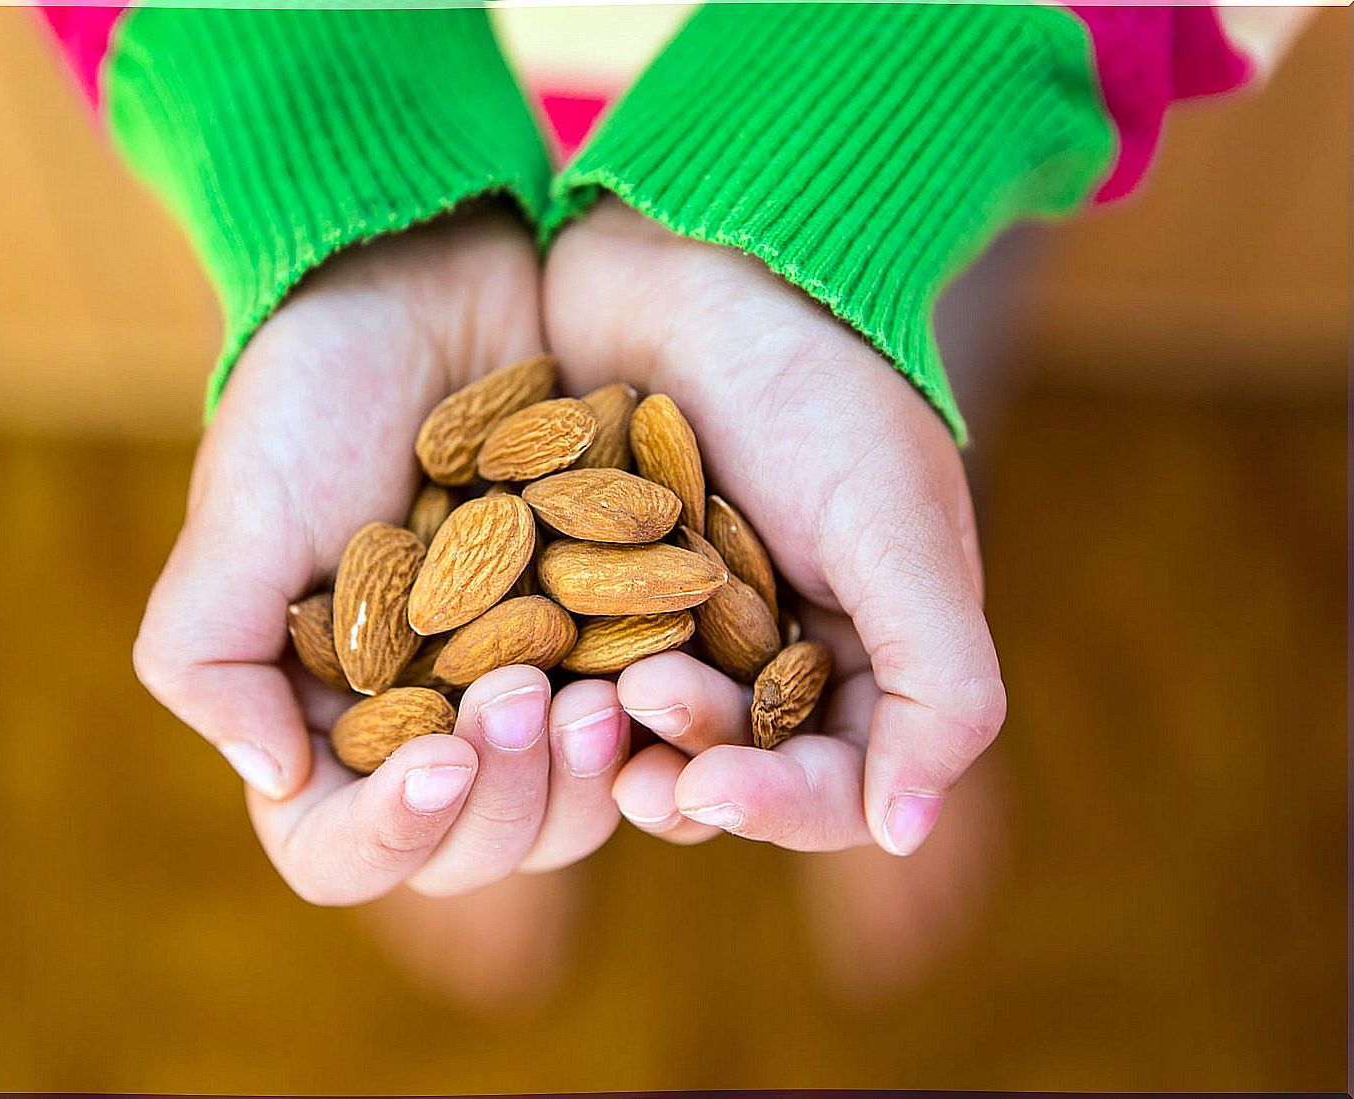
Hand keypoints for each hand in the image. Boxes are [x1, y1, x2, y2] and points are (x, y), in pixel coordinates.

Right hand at [133, 207, 626, 903]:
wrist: (434, 290)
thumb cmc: (316, 399)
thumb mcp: (238, 516)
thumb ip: (212, 655)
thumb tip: (272, 781)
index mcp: (321, 725)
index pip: (338, 852)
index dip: (387, 835)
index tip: (437, 757)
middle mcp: (423, 731)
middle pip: (469, 852)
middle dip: (502, 799)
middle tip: (528, 697)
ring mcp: (519, 696)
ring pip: (561, 817)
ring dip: (581, 781)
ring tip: (601, 700)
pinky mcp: (602, 649)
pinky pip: (637, 735)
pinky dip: (649, 728)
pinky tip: (664, 674)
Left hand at [543, 199, 1005, 855]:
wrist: (700, 256)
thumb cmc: (816, 386)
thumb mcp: (899, 530)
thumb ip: (939, 682)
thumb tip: (906, 835)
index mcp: (862, 648)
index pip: (832, 784)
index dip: (776, 808)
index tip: (706, 786)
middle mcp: (768, 647)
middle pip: (730, 770)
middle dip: (684, 768)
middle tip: (634, 713)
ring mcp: (674, 616)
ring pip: (643, 734)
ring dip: (613, 740)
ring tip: (579, 702)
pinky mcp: (591, 577)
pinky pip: (574, 664)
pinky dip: (556, 681)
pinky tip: (520, 676)